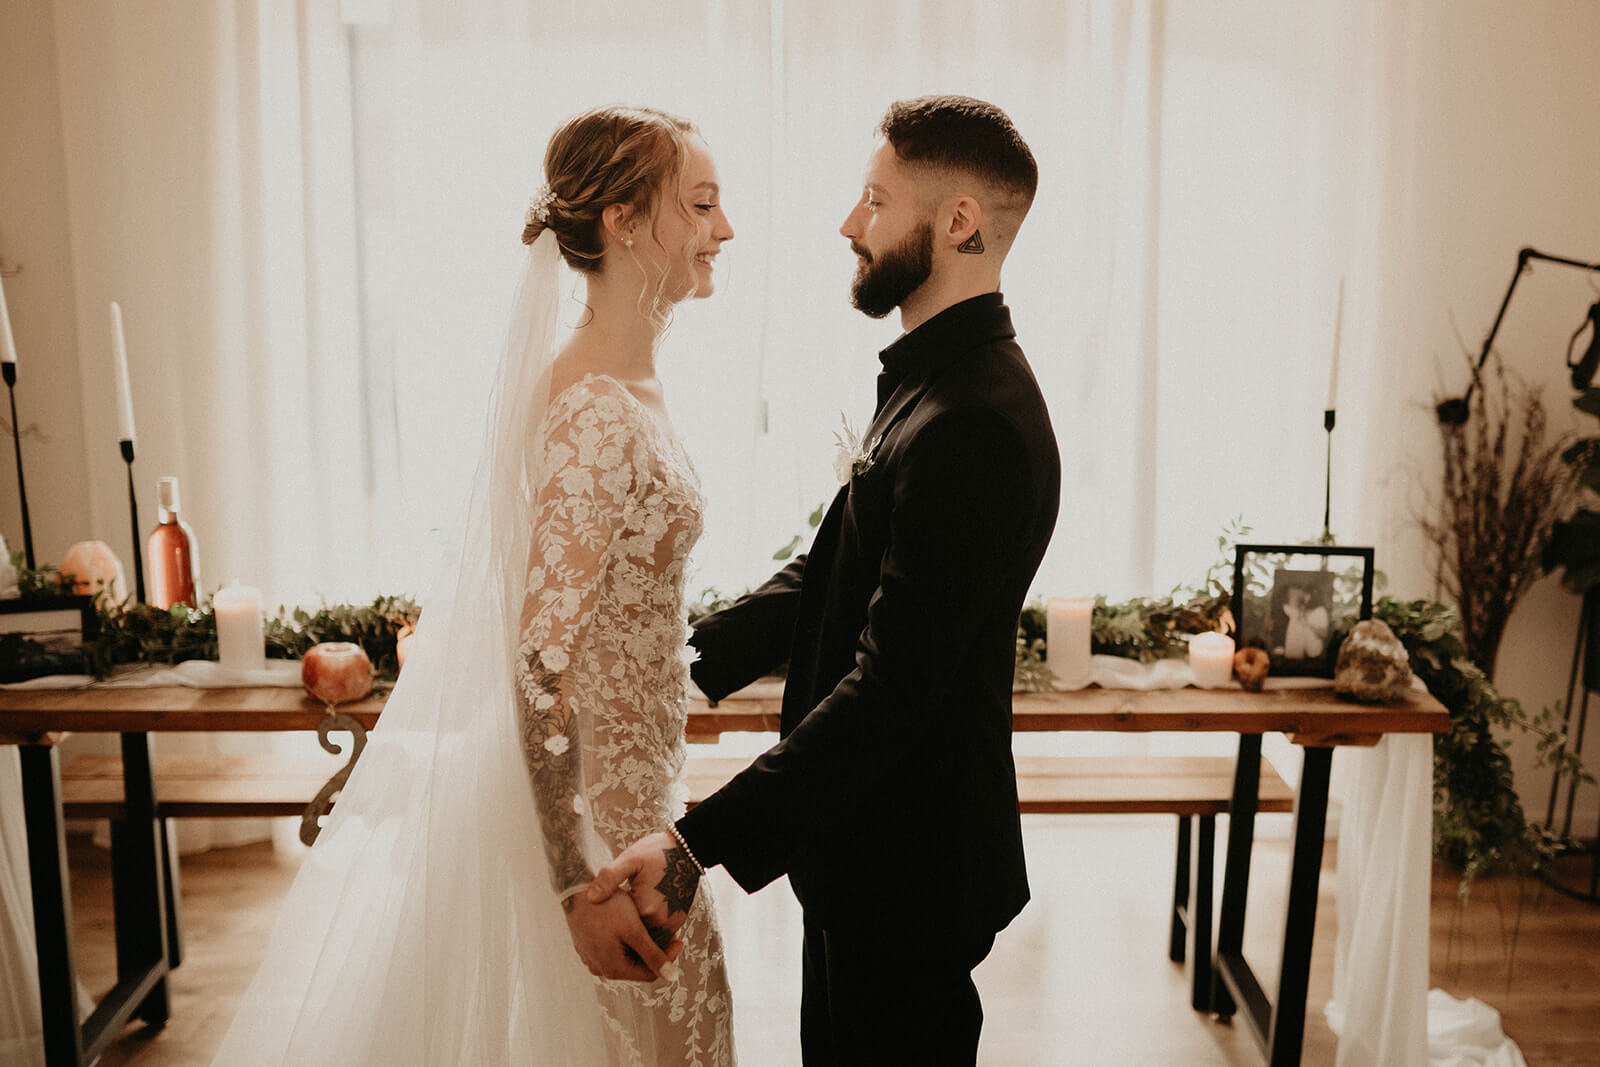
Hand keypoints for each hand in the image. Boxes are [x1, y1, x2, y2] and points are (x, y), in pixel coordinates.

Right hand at [562, 887, 681, 981]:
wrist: (577, 888)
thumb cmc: (607, 906)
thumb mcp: (634, 929)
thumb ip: (653, 955)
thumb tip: (671, 977)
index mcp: (613, 968)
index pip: (650, 973)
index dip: (667, 958)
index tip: (678, 939)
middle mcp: (600, 968)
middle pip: (637, 967)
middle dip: (654, 952)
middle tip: (668, 932)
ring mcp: (591, 958)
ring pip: (625, 958)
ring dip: (640, 946)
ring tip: (650, 927)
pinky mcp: (587, 948)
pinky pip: (612, 950)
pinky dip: (625, 941)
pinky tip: (632, 925)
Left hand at [588, 830, 701, 939]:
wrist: (687, 848)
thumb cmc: (656, 852)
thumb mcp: (630, 860)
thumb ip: (609, 878)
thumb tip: (590, 898)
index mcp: (646, 910)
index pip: (621, 934)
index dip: (608, 930)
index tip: (598, 922)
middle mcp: (662, 921)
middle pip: (636, 942)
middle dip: (622, 936)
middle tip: (607, 924)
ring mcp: (672, 922)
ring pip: (648, 939)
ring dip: (636, 934)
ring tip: (620, 920)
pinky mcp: (678, 918)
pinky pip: (659, 932)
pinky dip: (647, 928)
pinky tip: (636, 914)